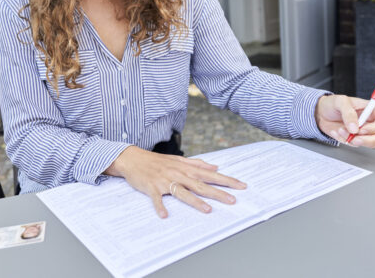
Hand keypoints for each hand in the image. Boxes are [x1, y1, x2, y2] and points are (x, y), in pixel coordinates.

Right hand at [104, 146, 246, 217]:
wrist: (132, 158)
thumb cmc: (156, 161)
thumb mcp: (178, 160)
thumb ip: (197, 164)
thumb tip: (215, 166)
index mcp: (185, 168)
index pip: (210, 175)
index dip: (226, 180)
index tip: (241, 186)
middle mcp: (178, 174)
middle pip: (200, 185)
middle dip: (217, 193)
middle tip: (232, 200)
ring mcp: (164, 181)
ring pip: (182, 192)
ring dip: (195, 201)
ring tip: (207, 210)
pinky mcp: (151, 187)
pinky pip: (157, 198)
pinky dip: (160, 206)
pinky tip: (165, 215)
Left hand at [315, 94, 374, 147]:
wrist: (321, 113)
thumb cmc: (333, 104)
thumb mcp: (340, 102)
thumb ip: (348, 112)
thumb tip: (355, 128)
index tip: (362, 129)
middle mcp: (374, 121)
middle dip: (370, 139)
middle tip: (355, 137)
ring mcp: (368, 132)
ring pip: (373, 143)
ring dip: (355, 140)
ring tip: (341, 130)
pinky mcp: (359, 139)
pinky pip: (358, 145)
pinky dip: (347, 141)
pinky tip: (339, 132)